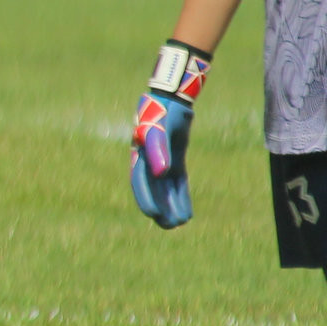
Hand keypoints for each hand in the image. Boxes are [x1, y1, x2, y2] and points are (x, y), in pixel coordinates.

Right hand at [130, 92, 193, 228]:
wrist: (172, 100)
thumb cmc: (162, 114)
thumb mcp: (159, 131)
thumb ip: (159, 152)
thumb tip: (161, 174)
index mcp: (139, 157)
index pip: (140, 183)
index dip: (146, 199)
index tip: (155, 215)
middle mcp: (148, 163)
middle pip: (154, 191)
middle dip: (161, 208)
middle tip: (172, 225)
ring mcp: (162, 162)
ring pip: (166, 190)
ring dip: (172, 206)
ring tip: (181, 222)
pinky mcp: (175, 160)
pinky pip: (177, 183)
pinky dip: (181, 196)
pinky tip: (187, 210)